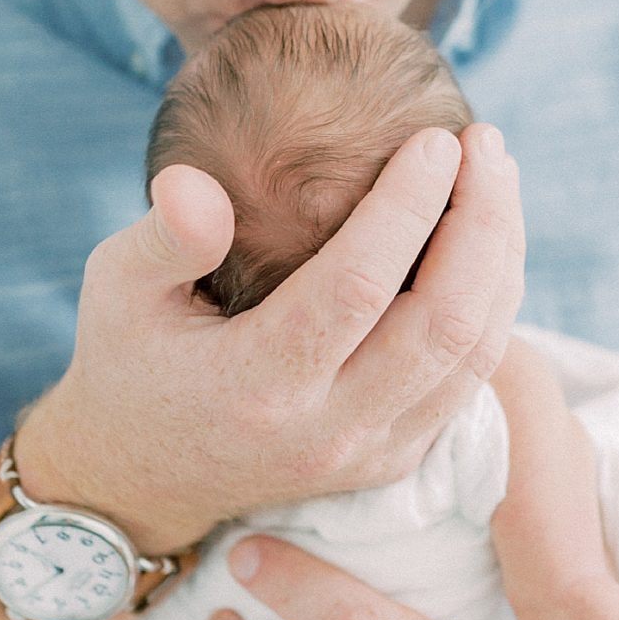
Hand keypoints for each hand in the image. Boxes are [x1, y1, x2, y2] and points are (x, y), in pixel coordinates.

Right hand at [18, 122, 524, 554]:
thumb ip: (161, 237)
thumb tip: (197, 184)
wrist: (141, 480)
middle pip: (442, 323)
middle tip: (486, 143)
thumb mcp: (115, 290)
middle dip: (482, 223)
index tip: (437, 139)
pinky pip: (471, 378)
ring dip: (503, 258)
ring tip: (498, 174)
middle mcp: (325, 430)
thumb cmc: (130, 360)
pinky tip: (491, 237)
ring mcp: (369, 453)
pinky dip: (495, 303)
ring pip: (474, 354)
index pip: (356, 287)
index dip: (408, 208)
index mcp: (256, 384)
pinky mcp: (395, 459)